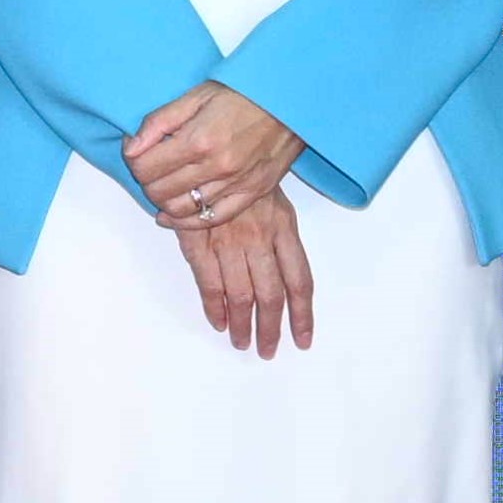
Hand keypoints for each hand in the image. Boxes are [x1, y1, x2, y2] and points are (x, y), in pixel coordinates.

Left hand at [123, 80, 296, 234]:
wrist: (289, 101)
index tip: (136, 152)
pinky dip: (188, 220)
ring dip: (163, 201)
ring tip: (163, 186)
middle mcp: (216, 166)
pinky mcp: (252, 193)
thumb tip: (131, 147)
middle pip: (159, 191)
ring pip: (181, 209)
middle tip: (149, 168)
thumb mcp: (195, 96)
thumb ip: (159, 122)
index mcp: (198, 139)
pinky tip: (174, 214)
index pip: (145, 167)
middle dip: (146, 181)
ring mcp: (235, 183)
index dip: (133, 161)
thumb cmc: (242, 94)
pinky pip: (212, 218)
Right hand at [179, 179, 316, 358]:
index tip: (302, 340)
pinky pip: (209, 283)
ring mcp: (229, 242)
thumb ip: (283, 241)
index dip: (302, 315)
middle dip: (270, 329)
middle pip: (272, 295)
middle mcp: (260, 239)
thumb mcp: (277, 202)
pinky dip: (214, 306)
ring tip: (242, 342)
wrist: (210, 152)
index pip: (300, 281)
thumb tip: (291, 284)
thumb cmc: (246, 177)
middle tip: (268, 350)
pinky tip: (219, 322)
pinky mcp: (200, 242)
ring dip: (242, 324)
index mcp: (284, 229)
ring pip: (242, 294)